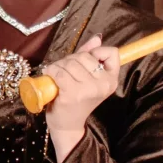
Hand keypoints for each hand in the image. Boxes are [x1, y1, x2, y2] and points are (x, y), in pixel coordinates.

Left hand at [39, 36, 120, 160]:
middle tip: (66, 72)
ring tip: (57, 76)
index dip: (96, 53)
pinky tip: (50, 77)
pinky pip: (59, 72)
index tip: (86, 63)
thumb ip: (92, 56)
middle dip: (70, 60)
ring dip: (58, 66)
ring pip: (70, 63)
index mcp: (111, 80)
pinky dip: (51, 71)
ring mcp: (88, 89)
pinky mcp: (72, 94)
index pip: (112, 53)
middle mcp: (104, 84)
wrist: (67, 125)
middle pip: (84, 56)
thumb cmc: (77, 100)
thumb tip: (97, 37)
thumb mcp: (88, 78)